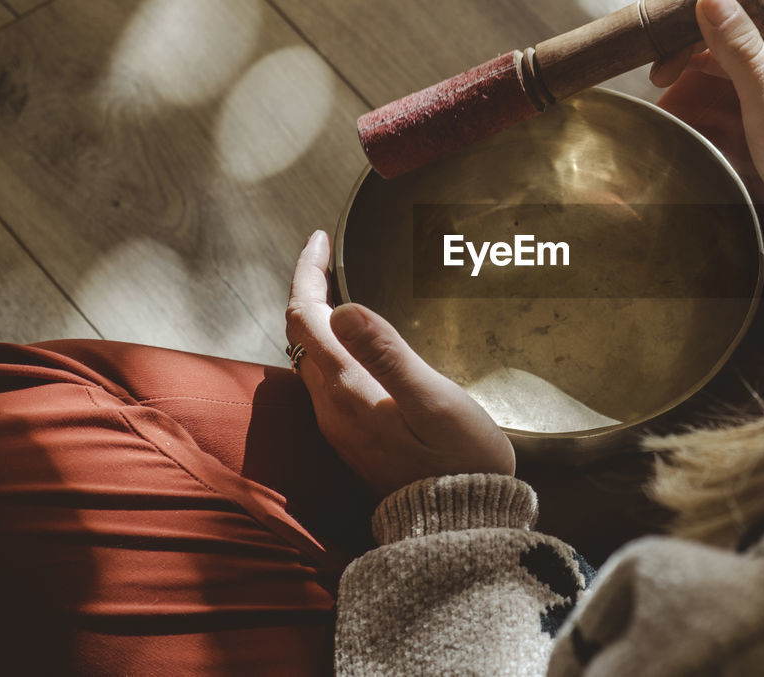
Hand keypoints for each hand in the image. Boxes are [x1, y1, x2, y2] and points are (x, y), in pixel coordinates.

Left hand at [285, 231, 514, 496]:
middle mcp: (331, 407)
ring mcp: (339, 425)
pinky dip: (333, 344)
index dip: (307, 272)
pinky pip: (328, 377)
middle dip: (310, 288)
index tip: (321, 239)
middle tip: (330, 253)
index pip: (305, 317)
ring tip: (342, 285)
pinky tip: (358, 338)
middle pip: (301, 334)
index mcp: (347, 390)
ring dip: (319, 317)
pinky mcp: (353, 437)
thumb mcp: (433, 400)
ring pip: (311, 356)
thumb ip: (387, 353)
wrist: (462, 524)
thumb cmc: (460, 460)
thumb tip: (344, 308)